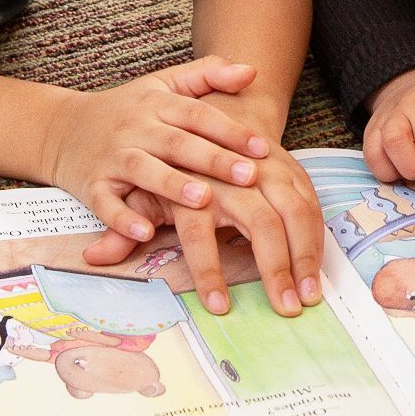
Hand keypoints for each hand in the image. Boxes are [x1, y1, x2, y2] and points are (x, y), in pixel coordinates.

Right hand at [45, 55, 269, 245]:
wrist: (62, 129)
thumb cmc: (127, 109)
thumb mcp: (163, 85)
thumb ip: (207, 74)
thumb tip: (252, 70)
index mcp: (157, 104)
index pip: (197, 114)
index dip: (230, 130)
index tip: (263, 147)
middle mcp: (135, 128)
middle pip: (177, 143)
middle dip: (213, 160)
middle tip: (249, 176)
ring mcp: (111, 157)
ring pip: (143, 170)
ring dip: (172, 185)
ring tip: (204, 199)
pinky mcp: (91, 186)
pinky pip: (105, 204)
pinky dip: (122, 219)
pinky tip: (145, 231)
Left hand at [81, 147, 325, 317]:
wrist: (203, 108)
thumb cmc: (166, 158)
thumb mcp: (137, 187)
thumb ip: (119, 223)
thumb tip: (96, 257)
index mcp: (190, 177)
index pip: (199, 228)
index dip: (207, 268)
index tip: (217, 306)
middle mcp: (233, 171)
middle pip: (260, 219)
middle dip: (275, 266)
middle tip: (285, 308)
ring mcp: (267, 165)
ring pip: (294, 208)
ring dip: (305, 254)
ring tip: (308, 297)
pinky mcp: (290, 166)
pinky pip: (310, 200)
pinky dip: (317, 235)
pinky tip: (318, 268)